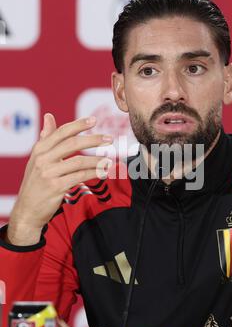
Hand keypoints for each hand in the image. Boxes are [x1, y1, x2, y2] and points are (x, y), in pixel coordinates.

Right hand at [7, 113, 112, 244]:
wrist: (27, 210)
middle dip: (93, 140)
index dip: (79, 125)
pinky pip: (80, 176)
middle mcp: (42, 159)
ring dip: (97, 160)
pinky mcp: (56, 187)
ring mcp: (49, 173)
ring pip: (79, 161)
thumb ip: (46, 138)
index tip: (94, 120)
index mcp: (39, 149)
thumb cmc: (35, 182)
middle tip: (109, 139)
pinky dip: (94, 173)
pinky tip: (103, 172)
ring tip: (109, 160)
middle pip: (72, 144)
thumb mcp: (37, 159)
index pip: (61, 132)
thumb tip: (49, 116)